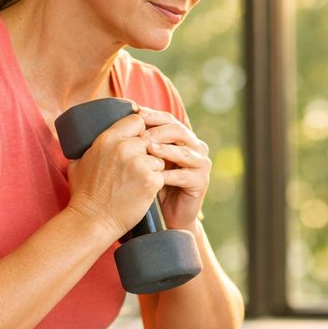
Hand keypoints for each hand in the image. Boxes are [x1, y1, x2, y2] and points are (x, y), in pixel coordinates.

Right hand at [65, 109, 163, 236]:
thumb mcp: (77, 164)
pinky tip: (144, 192)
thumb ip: (88, 149)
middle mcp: (124, 148)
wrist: (92, 220)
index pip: (137, 121)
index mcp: (107, 139)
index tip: (140, 142)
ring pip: (158, 158)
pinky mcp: (150, 181)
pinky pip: (162, 175)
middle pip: (150, 140)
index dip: (141, 131)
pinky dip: (156, 184)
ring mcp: (138, 164)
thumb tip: (83, 141)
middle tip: (140, 168)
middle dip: (147, 153)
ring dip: (153, 169)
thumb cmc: (84, 195)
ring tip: (139, 182)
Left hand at [137, 108, 210, 230]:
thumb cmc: (153, 184)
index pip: (168, 120)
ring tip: (148, 148)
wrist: (167, 215)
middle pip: (179, 131)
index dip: (152, 115)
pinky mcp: (201, 182)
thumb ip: (142, 141)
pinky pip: (184, 175)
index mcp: (182, 138)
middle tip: (141, 133)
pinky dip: (169, 175)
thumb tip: (126, 118)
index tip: (134, 113)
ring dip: (165, 149)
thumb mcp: (147, 159)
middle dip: (159, 130)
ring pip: (184, 151)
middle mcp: (195, 147)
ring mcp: (201, 164)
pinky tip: (154, 175)